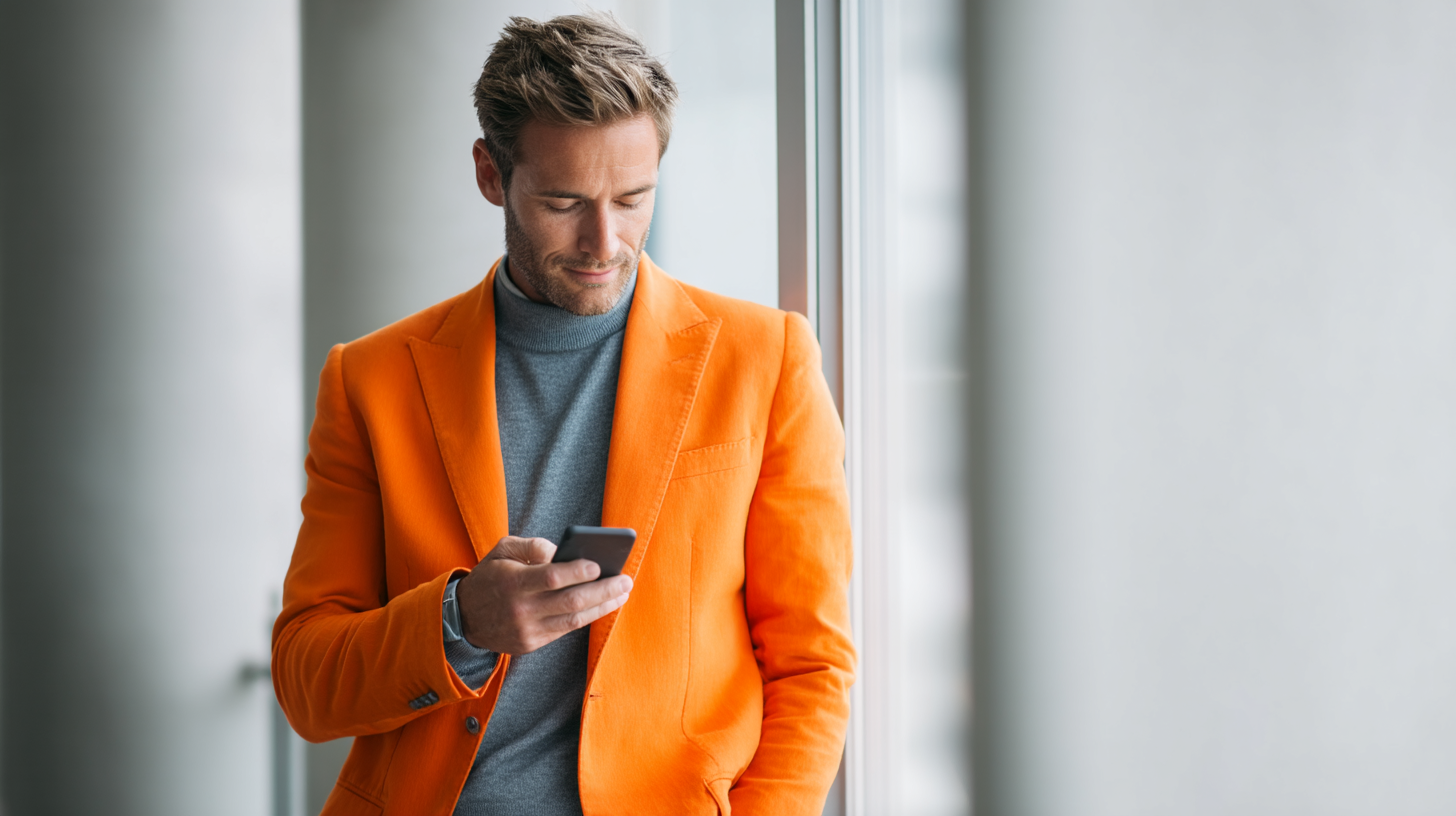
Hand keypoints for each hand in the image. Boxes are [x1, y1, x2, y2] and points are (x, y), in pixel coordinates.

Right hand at [455, 535, 632, 653]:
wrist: (463, 619)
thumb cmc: (490, 577)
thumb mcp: (501, 551)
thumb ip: (530, 545)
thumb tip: (560, 551)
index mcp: (513, 582)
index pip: (552, 577)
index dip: (578, 572)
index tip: (599, 564)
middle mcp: (521, 609)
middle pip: (571, 601)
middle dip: (603, 591)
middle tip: (626, 580)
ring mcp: (527, 630)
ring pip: (574, 619)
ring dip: (603, 606)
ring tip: (622, 593)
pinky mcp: (531, 644)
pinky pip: (565, 629)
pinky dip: (587, 617)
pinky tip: (603, 605)